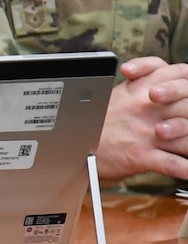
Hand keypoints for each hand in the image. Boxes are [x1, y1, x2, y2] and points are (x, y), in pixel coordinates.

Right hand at [96, 57, 187, 181]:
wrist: (69, 143)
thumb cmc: (93, 122)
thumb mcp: (117, 93)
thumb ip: (143, 85)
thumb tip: (165, 88)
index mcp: (140, 89)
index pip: (179, 74)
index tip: (187, 93)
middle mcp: (145, 108)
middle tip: (187, 121)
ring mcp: (145, 132)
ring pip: (186, 132)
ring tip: (187, 145)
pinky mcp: (141, 155)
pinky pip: (172, 163)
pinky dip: (184, 169)